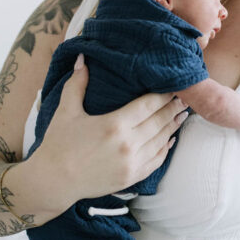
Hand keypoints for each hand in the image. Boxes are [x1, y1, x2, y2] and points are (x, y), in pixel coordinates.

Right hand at [28, 55, 188, 211]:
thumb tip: (81, 58)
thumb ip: (77, 84)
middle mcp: (128, 144)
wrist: (54, 181)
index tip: (174, 87)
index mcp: (115, 124)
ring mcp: (132, 163)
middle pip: (160, 121)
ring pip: (161, 141)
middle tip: (185, 98)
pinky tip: (171, 140)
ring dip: (173, 127)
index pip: (149, 105)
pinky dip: (166, 149)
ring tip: (182, 115)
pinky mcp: (132, 177)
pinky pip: (156, 161)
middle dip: (173, 108)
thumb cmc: (57, 144)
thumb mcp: (66, 111)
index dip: (164, 95)